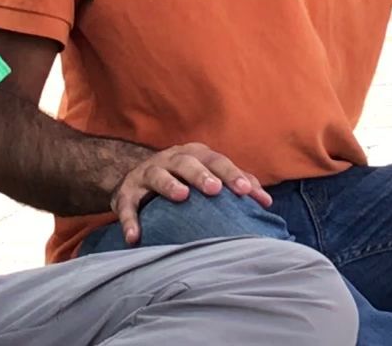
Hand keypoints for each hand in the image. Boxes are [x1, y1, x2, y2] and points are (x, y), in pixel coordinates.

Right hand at [110, 142, 270, 243]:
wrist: (137, 177)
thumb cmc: (184, 177)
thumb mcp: (207, 174)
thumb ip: (235, 184)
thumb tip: (266, 201)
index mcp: (194, 155)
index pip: (217, 162)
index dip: (232, 174)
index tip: (246, 190)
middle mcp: (170, 160)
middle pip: (186, 163)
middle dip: (201, 174)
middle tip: (215, 188)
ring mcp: (146, 174)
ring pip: (157, 176)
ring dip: (169, 185)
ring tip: (181, 196)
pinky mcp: (126, 193)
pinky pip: (127, 206)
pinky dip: (130, 220)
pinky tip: (135, 237)